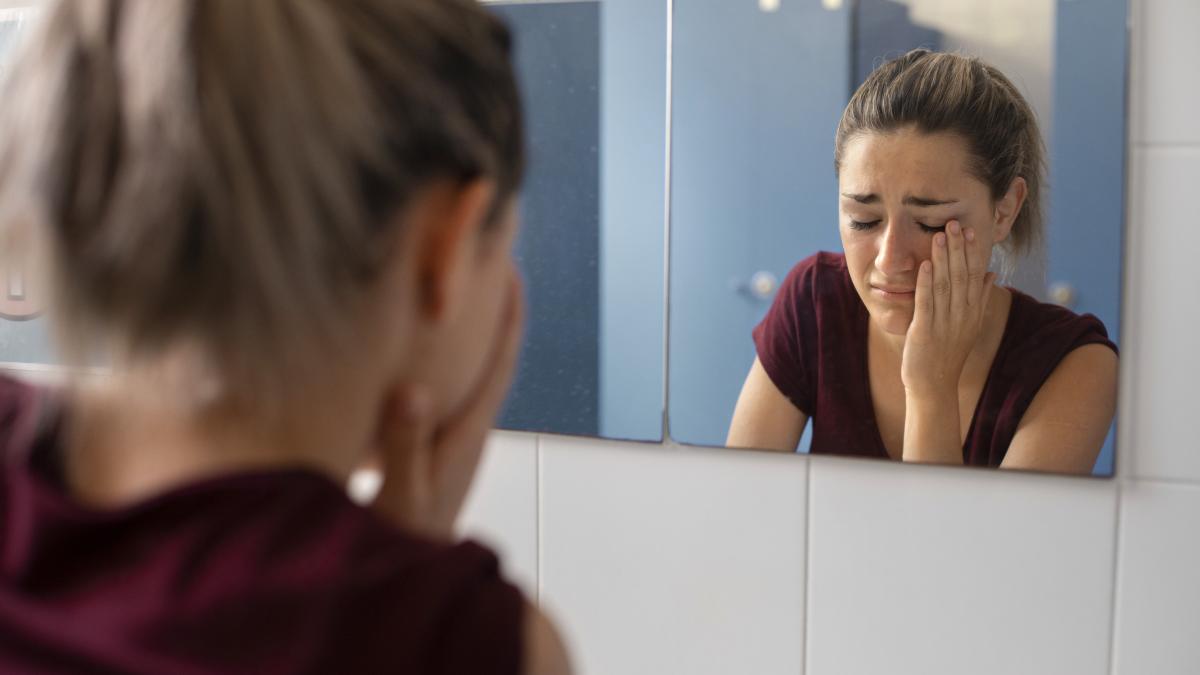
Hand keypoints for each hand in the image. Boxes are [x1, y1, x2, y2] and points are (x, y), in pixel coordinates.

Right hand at [371, 272, 524, 539]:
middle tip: (485, 263)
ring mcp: (453, 440)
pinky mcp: (435, 448)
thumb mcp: (401, 496)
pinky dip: (440, 361)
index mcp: (466, 436)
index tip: (512, 271)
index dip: (508, 317)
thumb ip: (405, 447)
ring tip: (452, 291)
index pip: (498, 365)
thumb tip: (413, 389)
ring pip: (469, 374)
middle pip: (490, 359)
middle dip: (491, 312)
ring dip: (469, 334)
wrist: (409, 581)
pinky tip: (415, 349)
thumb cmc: (405, 543)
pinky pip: (445, 392)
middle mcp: (468, 431)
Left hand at [901, 220, 995, 400]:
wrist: (934, 385)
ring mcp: (944, 323)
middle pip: (962, 276)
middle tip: (955, 223)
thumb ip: (980, 298)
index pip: (975, 276)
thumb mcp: (969, 324)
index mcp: (972, 312)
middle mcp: (962, 315)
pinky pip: (927, 303)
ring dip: (943, 259)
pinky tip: (926, 265)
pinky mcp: (925, 331)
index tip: (972, 230)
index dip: (973, 252)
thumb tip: (991, 273)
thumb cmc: (947, 353)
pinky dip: (927, 283)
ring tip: (940, 235)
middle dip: (959, 249)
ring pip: (946, 285)